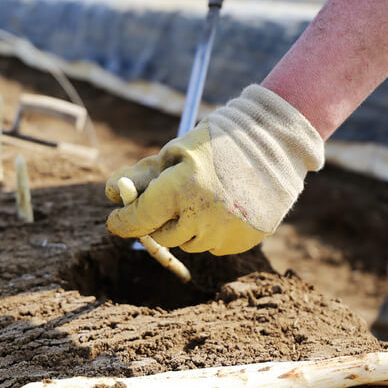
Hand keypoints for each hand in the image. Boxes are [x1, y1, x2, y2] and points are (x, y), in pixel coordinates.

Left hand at [105, 85, 323, 255]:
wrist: (277, 144)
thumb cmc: (218, 142)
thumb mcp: (177, 151)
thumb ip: (142, 175)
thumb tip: (110, 193)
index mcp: (181, 188)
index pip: (138, 219)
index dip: (122, 221)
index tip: (116, 220)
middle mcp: (203, 216)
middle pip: (162, 236)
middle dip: (157, 221)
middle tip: (166, 201)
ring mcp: (226, 232)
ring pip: (189, 243)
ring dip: (186, 227)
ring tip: (204, 197)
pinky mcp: (245, 241)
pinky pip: (214, 246)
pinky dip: (211, 232)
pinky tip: (224, 207)